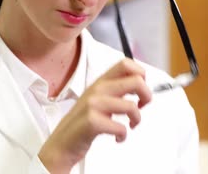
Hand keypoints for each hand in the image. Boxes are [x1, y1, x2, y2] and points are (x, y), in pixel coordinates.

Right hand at [38, 58, 151, 172]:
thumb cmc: (82, 122)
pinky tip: (118, 137)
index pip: (126, 64)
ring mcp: (94, 105)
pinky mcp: (92, 122)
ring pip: (131, 106)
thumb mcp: (98, 99)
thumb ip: (115, 90)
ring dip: (136, 119)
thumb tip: (140, 85)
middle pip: (136, 81)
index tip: (140, 89)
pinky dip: (123, 135)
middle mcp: (98, 90)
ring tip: (130, 125)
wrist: (61, 144)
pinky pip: (121, 127)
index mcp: (101, 82)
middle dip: (146, 95)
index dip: (141, 74)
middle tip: (142, 106)